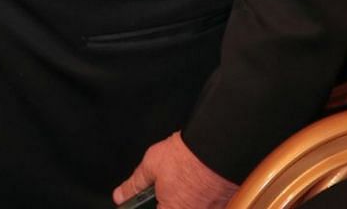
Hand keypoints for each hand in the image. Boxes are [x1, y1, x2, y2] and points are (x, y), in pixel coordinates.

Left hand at [111, 131, 237, 208]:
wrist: (219, 144)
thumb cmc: (189, 156)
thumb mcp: (152, 165)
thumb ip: (134, 185)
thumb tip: (121, 194)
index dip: (151, 204)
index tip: (150, 199)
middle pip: (175, 207)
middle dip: (170, 199)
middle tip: (171, 184)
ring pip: (194, 204)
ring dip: (189, 197)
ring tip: (187, 179)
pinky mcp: (225, 202)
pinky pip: (210, 203)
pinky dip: (204, 195)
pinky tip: (202, 180)